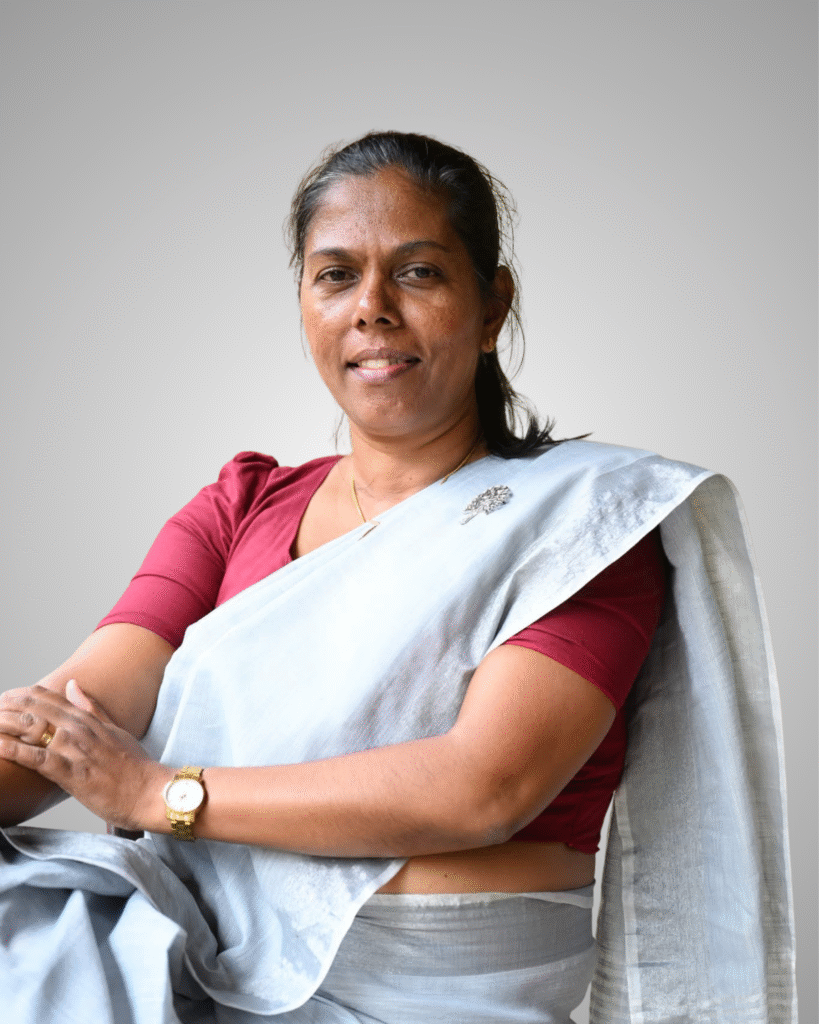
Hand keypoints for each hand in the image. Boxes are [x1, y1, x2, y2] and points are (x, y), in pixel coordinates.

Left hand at [0, 680, 169, 830]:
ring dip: (6, 723)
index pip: (49, 698)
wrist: (150, 793)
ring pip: (32, 728)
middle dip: (9, 704)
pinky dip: (14, 751)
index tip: (6, 696)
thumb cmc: (136, 767)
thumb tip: (72, 685)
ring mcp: (75, 749)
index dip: (23, 695)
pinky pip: (36, 758)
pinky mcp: (71, 773)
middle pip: (36, 708)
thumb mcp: (115, 730)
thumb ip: (92, 708)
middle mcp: (79, 729)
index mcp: (88, 720)